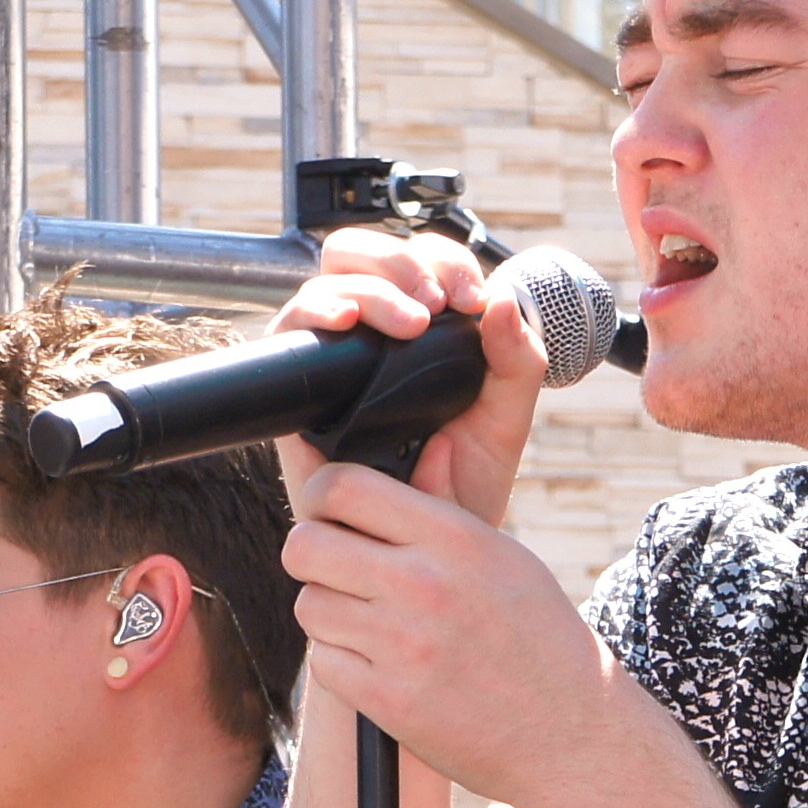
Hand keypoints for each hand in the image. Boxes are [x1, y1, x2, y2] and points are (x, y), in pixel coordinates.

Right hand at [270, 228, 546, 531]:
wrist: (423, 551)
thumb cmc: (460, 488)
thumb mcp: (505, 421)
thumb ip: (518, 362)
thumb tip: (503, 299)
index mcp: (424, 330)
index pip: (422, 261)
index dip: (445, 261)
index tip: (473, 298)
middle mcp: (372, 335)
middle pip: (365, 255)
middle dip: (401, 263)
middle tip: (437, 302)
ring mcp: (334, 360)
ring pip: (329, 282)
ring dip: (370, 287)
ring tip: (408, 321)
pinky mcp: (300, 391)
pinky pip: (290, 331)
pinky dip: (314, 312)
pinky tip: (344, 323)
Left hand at [271, 233, 614, 805]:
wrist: (571, 734)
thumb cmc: (541, 641)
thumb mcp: (506, 560)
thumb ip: (450, 507)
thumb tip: (431, 444)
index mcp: (455, 540)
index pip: (344, 488)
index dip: (324, 496)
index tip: (331, 512)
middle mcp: (423, 586)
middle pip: (305, 546)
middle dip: (312, 555)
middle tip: (337, 569)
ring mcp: (401, 647)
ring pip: (310, 605)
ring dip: (330, 613)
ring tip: (372, 623)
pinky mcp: (386, 701)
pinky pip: (324, 662)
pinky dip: (343, 663)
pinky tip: (382, 666)